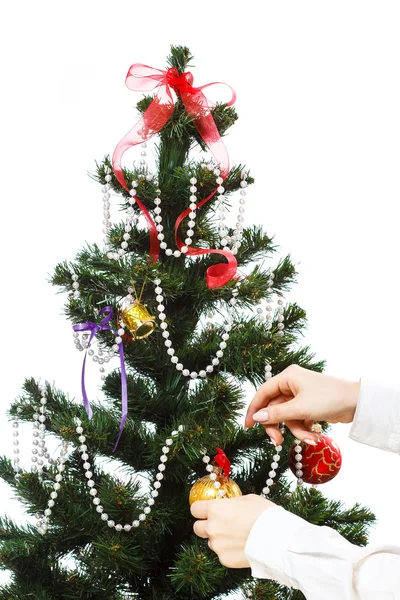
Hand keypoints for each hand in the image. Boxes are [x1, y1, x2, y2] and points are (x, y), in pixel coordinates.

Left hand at [191, 495, 273, 567]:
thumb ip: (231, 503)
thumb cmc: (265, 515)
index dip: (201, 509)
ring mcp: (217, 545)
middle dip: (206, 526)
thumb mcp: (247, 499)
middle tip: (220, 525)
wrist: (278, 539)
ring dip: (218, 539)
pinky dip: (228, 551)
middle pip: (197, 528)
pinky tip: (242, 546)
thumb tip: (226, 505)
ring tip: (236, 537)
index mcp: (216, 509)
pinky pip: (221, 554)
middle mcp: (212, 527)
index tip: (205, 511)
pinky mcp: (224, 560)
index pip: (195, 509)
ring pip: (210, 542)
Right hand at [245, 365, 359, 444]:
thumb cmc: (328, 399)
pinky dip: (304, 429)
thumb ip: (276, 414)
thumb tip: (256, 417)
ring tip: (309, 438)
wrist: (357, 403)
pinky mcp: (309, 406)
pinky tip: (314, 436)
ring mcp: (300, 395)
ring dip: (296, 430)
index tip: (248, 426)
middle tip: (277, 441)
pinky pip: (298, 419)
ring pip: (287, 417)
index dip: (254, 409)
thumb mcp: (300, 409)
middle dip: (278, 426)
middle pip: (274, 408)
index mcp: (287, 377)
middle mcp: (291, 384)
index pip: (263, 393)